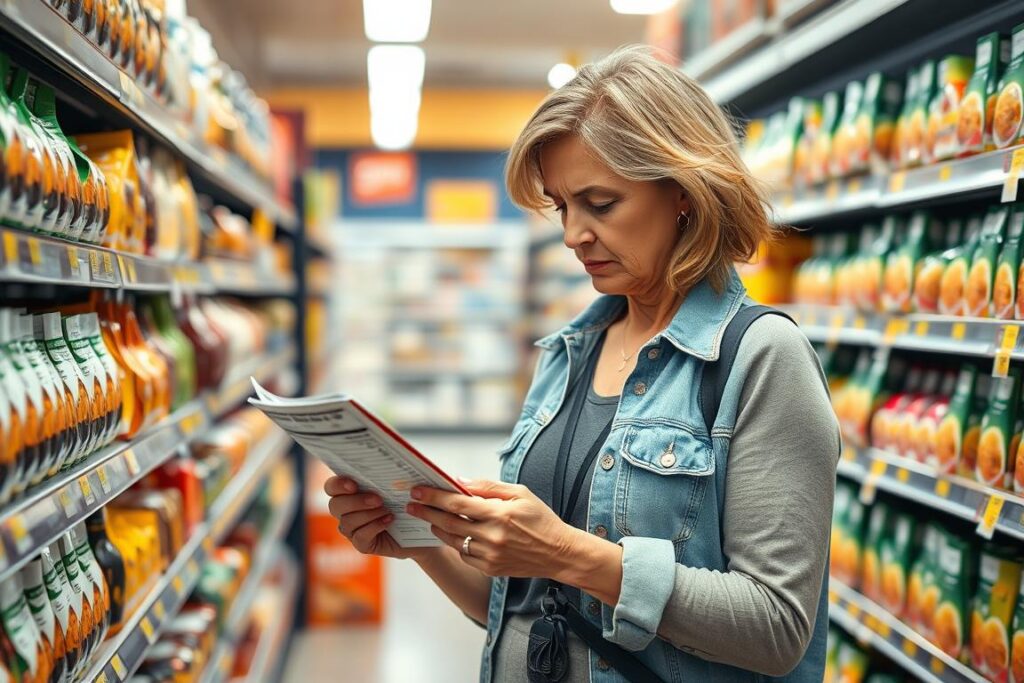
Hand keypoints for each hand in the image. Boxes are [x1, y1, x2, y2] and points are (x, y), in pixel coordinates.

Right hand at [324, 476, 437, 560]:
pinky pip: (359, 537)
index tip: (353, 484)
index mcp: (348, 492)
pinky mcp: (361, 544)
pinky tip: (389, 520)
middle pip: (335, 505)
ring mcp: (351, 529)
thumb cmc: (405, 500)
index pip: (331, 487)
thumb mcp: (397, 484)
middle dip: (356, 501)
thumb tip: (388, 459)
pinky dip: (374, 527)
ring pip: (347, 522)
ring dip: (368, 515)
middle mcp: (345, 511)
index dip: (338, 485)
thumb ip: (387, 473)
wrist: (419, 528)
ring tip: (388, 510)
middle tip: (378, 499)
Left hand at [406, 479, 583, 578]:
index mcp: (499, 514)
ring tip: (428, 518)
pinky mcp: (490, 569)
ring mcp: (490, 555)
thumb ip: (488, 487)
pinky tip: (450, 534)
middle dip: (426, 512)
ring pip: (453, 540)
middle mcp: (492, 536)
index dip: (434, 496)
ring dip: (437, 528)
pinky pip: (464, 555)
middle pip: (449, 522)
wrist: (559, 553)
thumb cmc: (541, 519)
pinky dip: (455, 543)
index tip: (418, 490)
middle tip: (412, 504)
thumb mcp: (520, 493)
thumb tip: (460, 480)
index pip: (457, 503)